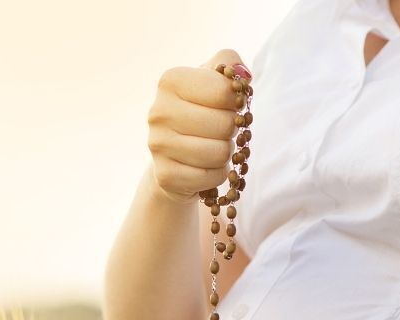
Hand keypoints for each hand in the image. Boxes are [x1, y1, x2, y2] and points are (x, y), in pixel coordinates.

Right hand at [147, 48, 251, 205]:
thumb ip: (230, 63)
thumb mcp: (214, 79)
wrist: (176, 155)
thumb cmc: (202, 111)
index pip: (225, 91)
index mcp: (170, 81)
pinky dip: (217, 174)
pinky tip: (205, 167)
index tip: (227, 106)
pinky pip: (212, 176)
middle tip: (220, 131)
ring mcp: (158, 145)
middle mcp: (158, 111)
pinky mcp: (165, 175)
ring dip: (225, 153)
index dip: (236, 102)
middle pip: (225, 124)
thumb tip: (242, 75)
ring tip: (213, 147)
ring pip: (219, 153)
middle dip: (231, 130)